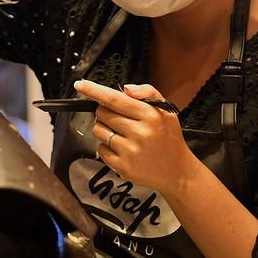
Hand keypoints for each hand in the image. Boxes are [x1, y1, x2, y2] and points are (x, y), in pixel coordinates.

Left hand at [74, 79, 199, 195]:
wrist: (178, 172)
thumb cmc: (168, 138)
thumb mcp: (166, 110)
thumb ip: (147, 92)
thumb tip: (125, 89)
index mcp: (149, 115)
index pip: (115, 99)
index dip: (94, 90)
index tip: (80, 85)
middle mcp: (139, 133)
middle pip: (102, 113)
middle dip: (106, 112)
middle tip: (120, 118)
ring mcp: (130, 151)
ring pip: (98, 130)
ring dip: (104, 128)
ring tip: (121, 134)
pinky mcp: (123, 167)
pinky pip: (100, 149)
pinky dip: (106, 146)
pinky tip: (121, 148)